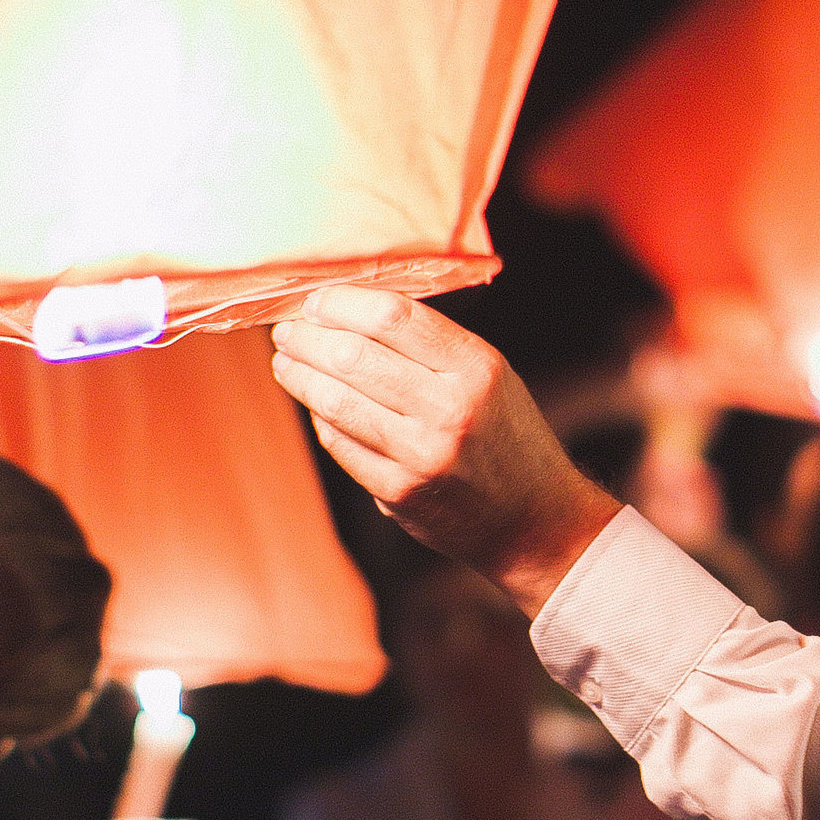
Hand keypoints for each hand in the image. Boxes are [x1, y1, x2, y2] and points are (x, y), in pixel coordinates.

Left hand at [270, 287, 621, 615]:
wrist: (533, 519)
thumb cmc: (505, 434)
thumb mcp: (488, 374)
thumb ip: (428, 343)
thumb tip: (347, 311)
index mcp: (475, 367)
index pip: (391, 317)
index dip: (342, 303)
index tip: (317, 300)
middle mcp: (449, 410)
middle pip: (353, 356)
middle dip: (308, 337)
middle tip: (287, 330)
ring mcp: (420, 456)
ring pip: (335, 401)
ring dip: (299, 375)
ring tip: (286, 361)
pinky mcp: (398, 493)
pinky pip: (340, 444)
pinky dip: (321, 417)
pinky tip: (315, 403)